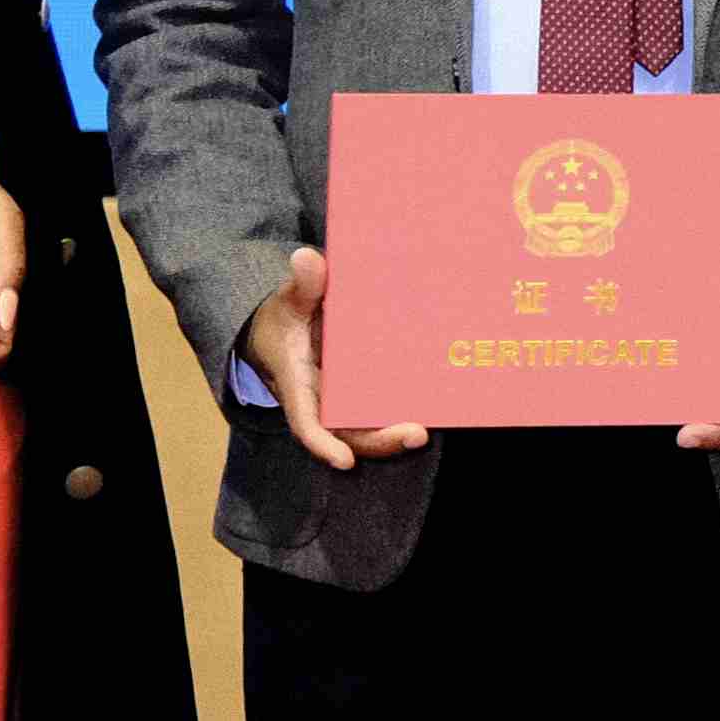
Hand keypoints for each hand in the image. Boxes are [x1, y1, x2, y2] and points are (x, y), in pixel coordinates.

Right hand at [241, 245, 435, 476]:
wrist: (280, 332)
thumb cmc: (285, 319)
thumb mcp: (289, 300)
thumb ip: (302, 284)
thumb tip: (307, 258)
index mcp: (299, 384)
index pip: (307, 423)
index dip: (324, 445)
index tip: (345, 462)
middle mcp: (323, 402)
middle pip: (350, 435)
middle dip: (382, 441)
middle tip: (416, 434)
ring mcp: (345, 402)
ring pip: (370, 430)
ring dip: (398, 434)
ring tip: (428, 429)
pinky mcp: (364, 395)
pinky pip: (383, 411)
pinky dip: (406, 413)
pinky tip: (439, 408)